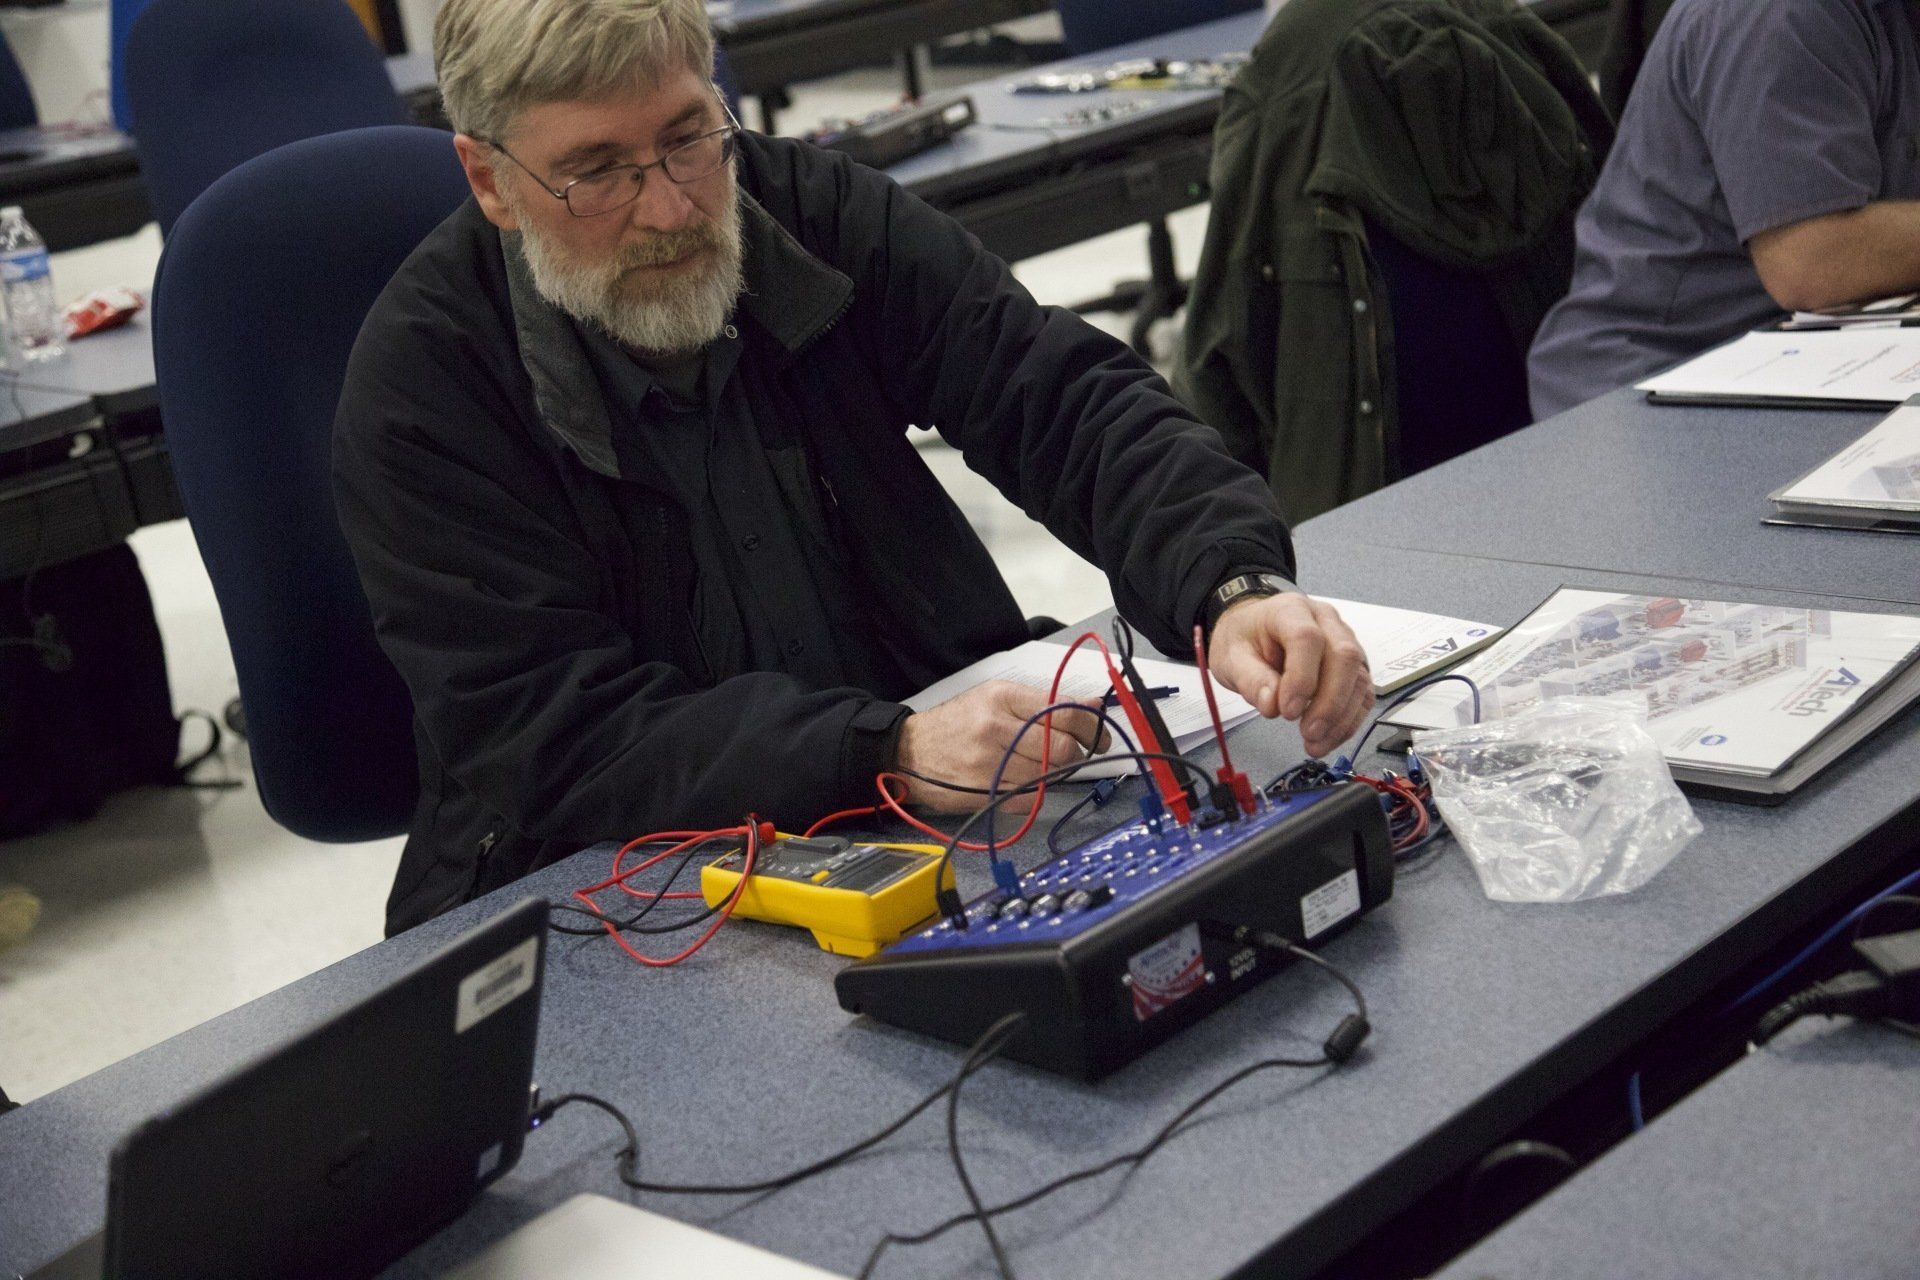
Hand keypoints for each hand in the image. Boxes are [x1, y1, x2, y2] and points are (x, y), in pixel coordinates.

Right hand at [894, 680, 1111, 812]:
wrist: (909, 751)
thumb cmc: (958, 722)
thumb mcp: (996, 699)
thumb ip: (1044, 703)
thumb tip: (1093, 707)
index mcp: (1002, 698)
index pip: (1064, 713)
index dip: (1091, 727)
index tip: (1099, 736)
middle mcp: (996, 729)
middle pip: (1062, 748)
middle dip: (1075, 754)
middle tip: (1073, 754)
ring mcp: (990, 764)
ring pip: (1048, 776)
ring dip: (1051, 774)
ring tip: (1036, 764)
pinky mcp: (984, 794)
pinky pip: (1028, 799)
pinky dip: (1031, 794)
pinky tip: (1015, 781)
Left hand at [1206, 593, 1372, 758]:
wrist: (1255, 631)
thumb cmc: (1246, 639)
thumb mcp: (1231, 657)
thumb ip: (1250, 679)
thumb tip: (1272, 705)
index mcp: (1291, 610)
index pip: (1307, 638)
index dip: (1301, 677)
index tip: (1287, 711)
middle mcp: (1326, 621)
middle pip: (1344, 656)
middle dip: (1330, 702)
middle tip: (1308, 732)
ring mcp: (1345, 642)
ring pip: (1359, 677)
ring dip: (1341, 717)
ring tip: (1315, 744)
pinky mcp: (1353, 666)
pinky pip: (1363, 694)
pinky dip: (1348, 721)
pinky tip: (1328, 739)